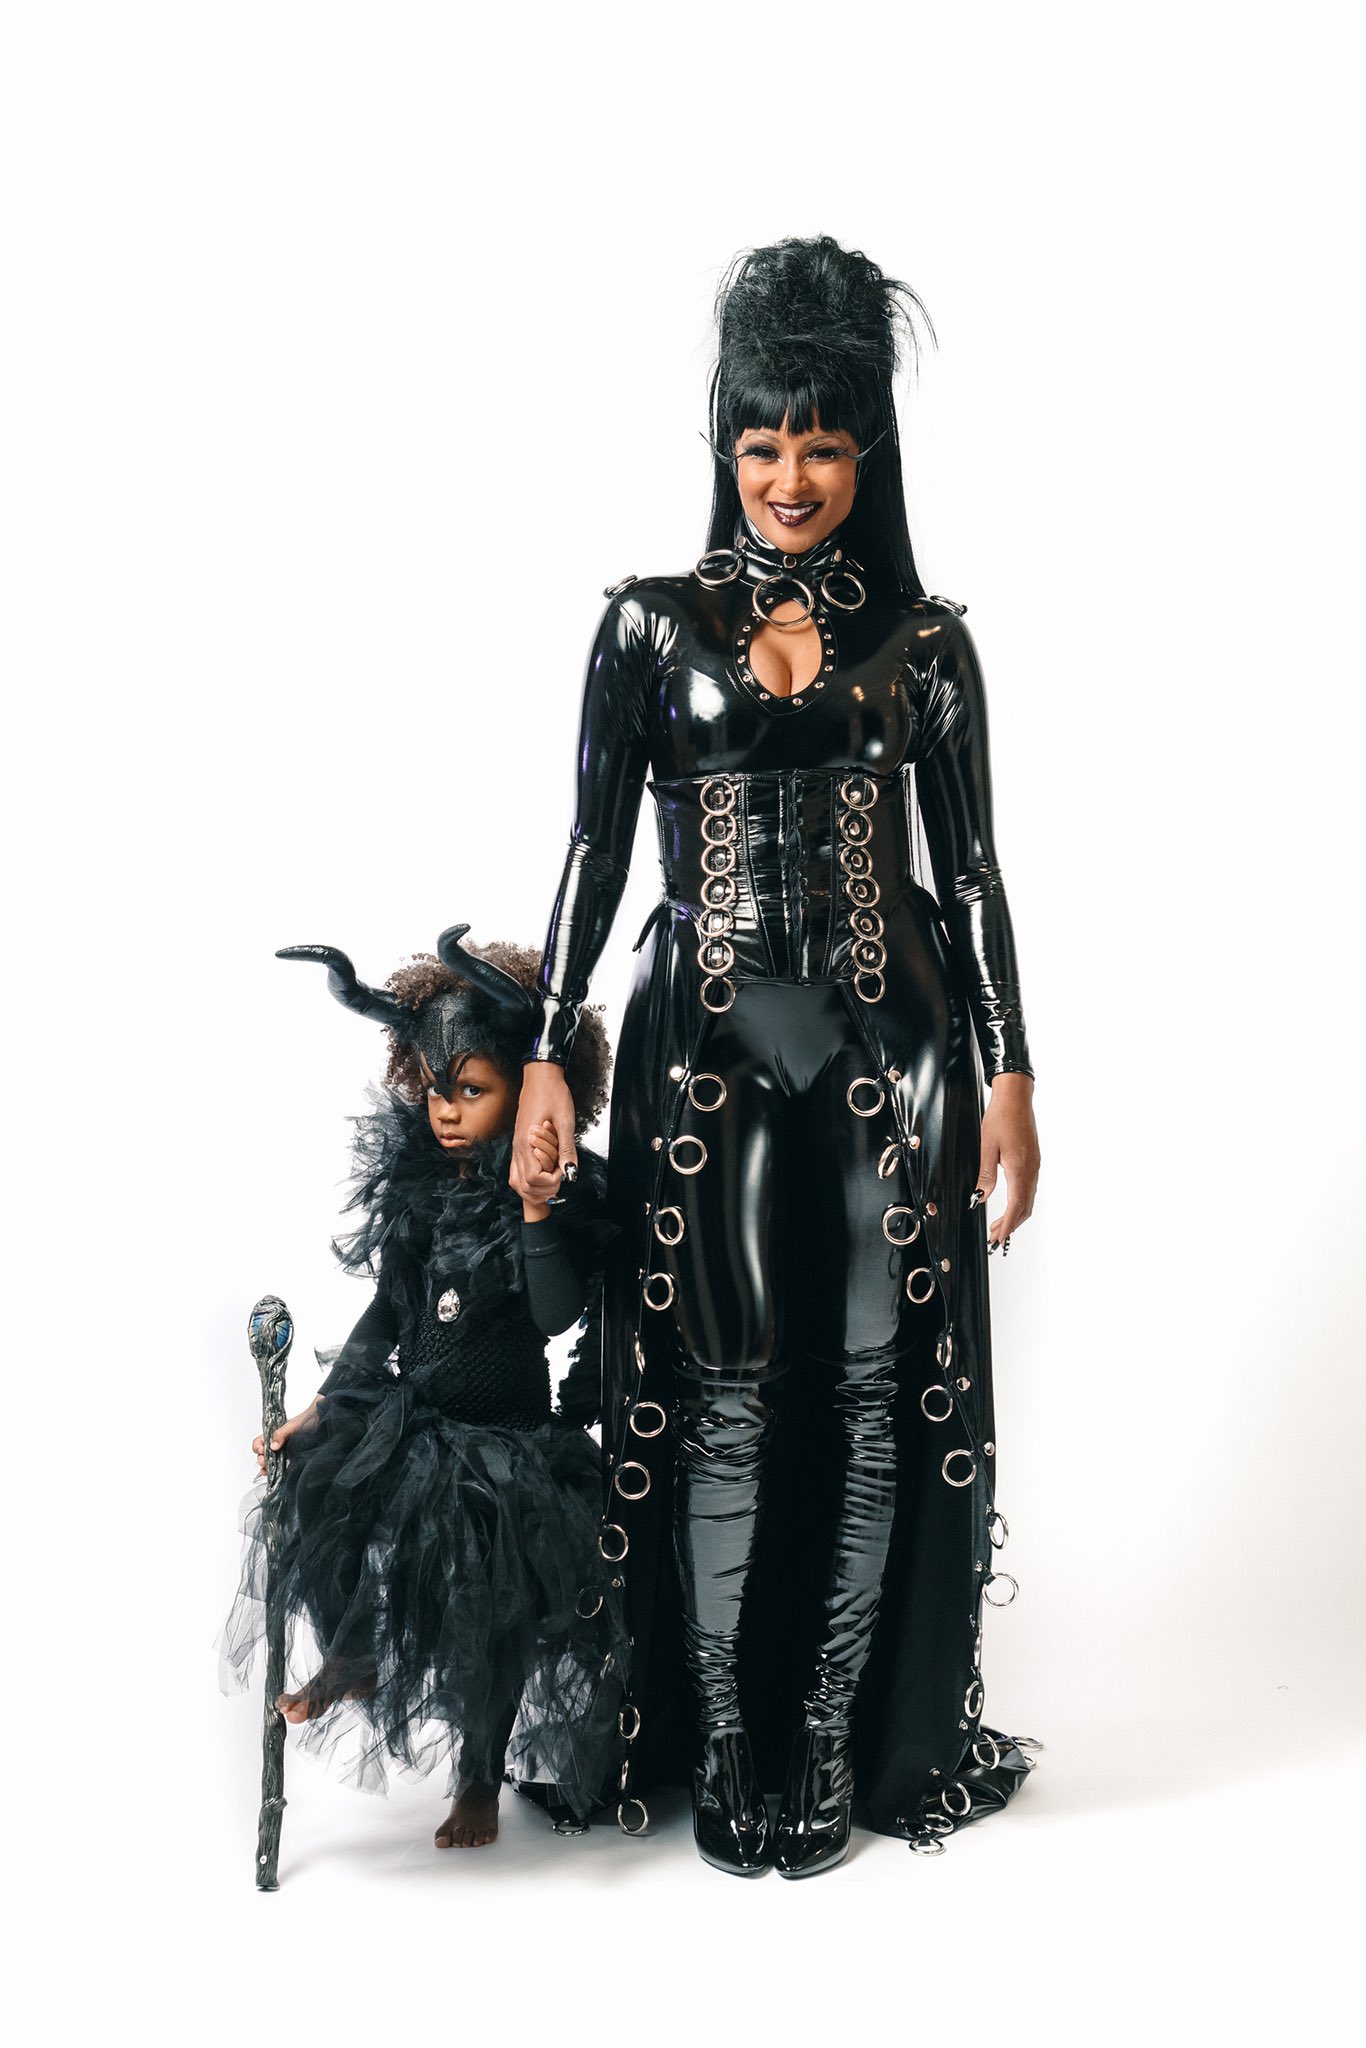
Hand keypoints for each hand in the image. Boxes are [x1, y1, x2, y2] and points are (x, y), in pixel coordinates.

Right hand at [252, 1400, 317, 1473]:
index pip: (260, 1441)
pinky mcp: (292, 1458)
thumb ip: (281, 1434)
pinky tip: (274, 1474)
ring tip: (266, 1470)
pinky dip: (276, 1471)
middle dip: (261, 1459)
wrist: (320, 1421)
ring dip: (266, 1466)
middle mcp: (278, 1443)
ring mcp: (284, 1451)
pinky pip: (281, 1466)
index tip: (261, 1451)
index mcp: (274, 1434)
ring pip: (271, 1461)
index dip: (257, 1446)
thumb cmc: (306, 1420)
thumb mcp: (292, 1425)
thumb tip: (272, 1446)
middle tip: (263, 1462)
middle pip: (263, 1453)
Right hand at [512, 1062, 576, 1204]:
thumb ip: (567, 1149)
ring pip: (517, 1182)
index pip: (534, 1178)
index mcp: (527, 1142)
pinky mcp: (519, 1144)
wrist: (540, 1077)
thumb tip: (571, 1171)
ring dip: (535, 1187)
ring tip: (552, 1178)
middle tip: (560, 1177)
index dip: (551, 1180)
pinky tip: (543, 1173)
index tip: (563, 1169)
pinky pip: (517, 1171)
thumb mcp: (565, 1121)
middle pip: (523, 1186)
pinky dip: (529, 1179)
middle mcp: (518, 1148)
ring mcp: (516, 1147)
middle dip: (543, 1188)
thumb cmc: (553, 1094)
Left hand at [975, 1073, 1039, 1252]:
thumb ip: (985, 1174)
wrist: (1016, 1098)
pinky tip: (1010, 1204)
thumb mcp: (986, 1146)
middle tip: (995, 1237)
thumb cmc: (1001, 1118)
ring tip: (1000, 1225)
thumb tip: (981, 1196)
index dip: (1007, 1226)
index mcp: (1020, 1169)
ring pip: (1028, 1200)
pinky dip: (1020, 1203)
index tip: (998, 1240)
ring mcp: (1035, 1166)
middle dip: (1010, 1226)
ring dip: (1016, 1216)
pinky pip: (1029, 1189)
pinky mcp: (1033, 1160)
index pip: (1016, 1207)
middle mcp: (1031, 1170)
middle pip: (1024, 1208)